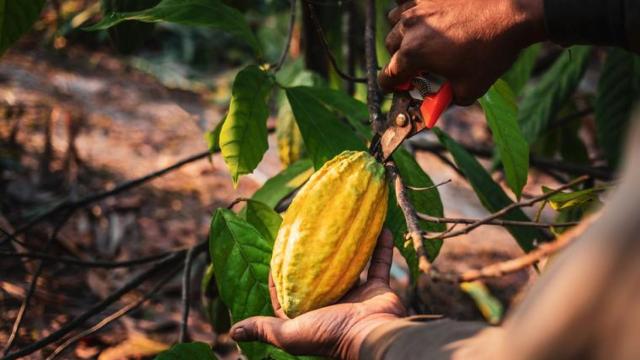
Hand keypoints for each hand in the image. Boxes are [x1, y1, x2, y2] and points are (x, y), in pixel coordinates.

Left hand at [230, 229, 405, 359]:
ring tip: (341, 221)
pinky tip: (378, 227)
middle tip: (309, 227)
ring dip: (347, 245)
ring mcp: (356, 294)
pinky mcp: (377, 288)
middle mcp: (332, 302)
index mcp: (310, 314)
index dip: (279, 272)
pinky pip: (378, 263)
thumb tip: (233, 331)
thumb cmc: (331, 334)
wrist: (373, 336)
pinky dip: (380, 246)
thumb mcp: (291, 334)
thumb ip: (265, 330)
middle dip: (313, 253)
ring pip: (349, 264)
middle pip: (319, 274)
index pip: (288, 291)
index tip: (277, 249)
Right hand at [378, 0, 546, 104]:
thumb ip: (445, 101)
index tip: (401, 87)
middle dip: (400, 59)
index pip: (387, 76)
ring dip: (403, 33)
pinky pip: (410, 1)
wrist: (515, 11)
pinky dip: (414, 11)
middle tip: (420, 66)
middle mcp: (410, 27)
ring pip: (396, 21)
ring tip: (423, 38)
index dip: (392, 86)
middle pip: (390, 47)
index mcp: (413, 54)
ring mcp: (419, 5)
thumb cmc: (492, 51)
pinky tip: (431, 18)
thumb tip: (434, 107)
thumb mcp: (470, 89)